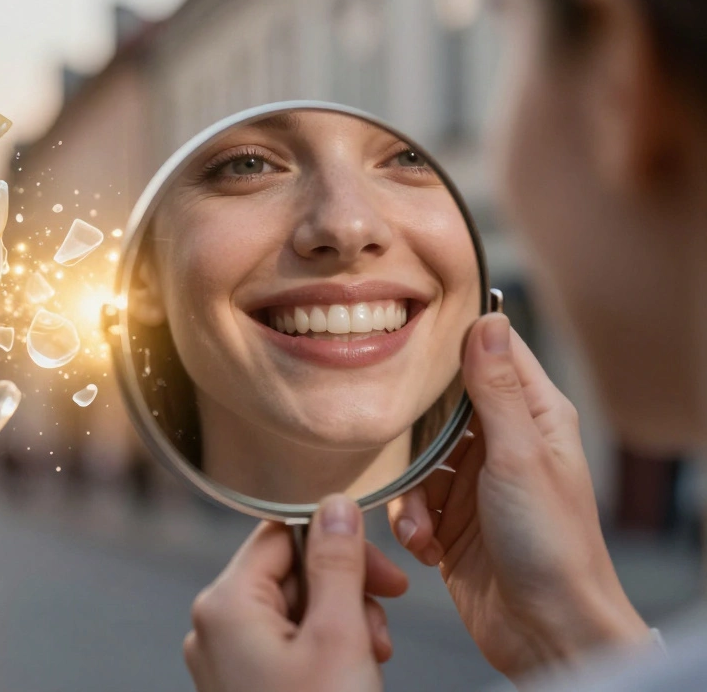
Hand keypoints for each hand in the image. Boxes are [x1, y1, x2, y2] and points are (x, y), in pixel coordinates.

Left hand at [184, 495, 408, 691]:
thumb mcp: (340, 638)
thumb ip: (337, 564)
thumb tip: (336, 505)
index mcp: (225, 604)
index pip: (281, 534)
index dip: (337, 544)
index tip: (384, 571)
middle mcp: (213, 627)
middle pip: (288, 573)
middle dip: (344, 593)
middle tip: (382, 629)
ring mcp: (223, 662)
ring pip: (291, 611)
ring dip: (341, 624)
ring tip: (371, 660)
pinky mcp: (240, 688)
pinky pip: (283, 646)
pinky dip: (323, 651)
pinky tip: (352, 675)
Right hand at [387, 313, 650, 678]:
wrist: (547, 631)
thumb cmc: (553, 546)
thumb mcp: (519, 457)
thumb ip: (497, 391)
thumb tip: (487, 320)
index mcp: (535, 418)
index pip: (493, 354)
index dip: (455, 342)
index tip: (412, 338)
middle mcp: (503, 445)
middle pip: (440, 407)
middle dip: (414, 431)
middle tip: (399, 443)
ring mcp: (475, 485)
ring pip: (417, 458)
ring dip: (409, 492)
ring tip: (422, 524)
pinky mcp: (451, 523)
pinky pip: (410, 503)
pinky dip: (409, 523)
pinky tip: (425, 546)